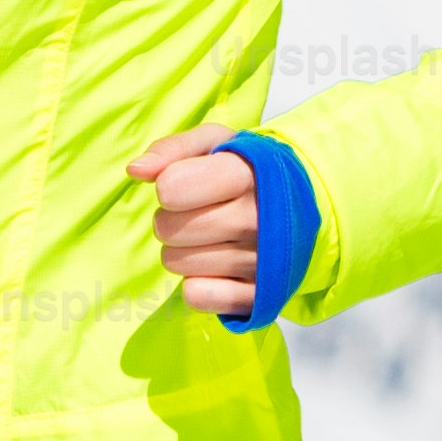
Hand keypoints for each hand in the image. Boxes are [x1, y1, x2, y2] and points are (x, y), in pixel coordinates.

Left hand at [127, 128, 258, 317]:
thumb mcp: (216, 143)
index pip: (171, 188)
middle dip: (171, 219)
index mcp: (248, 174)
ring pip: (176, 263)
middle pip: (166, 229)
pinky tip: (217, 267)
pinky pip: (196, 296)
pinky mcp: (259, 297)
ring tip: (213, 237)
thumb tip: (135, 171)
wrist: (305, 206)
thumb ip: (172, 150)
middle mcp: (258, 219)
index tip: (186, 183)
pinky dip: (196, 284)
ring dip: (183, 250)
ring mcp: (261, 262)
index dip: (168, 186)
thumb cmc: (249, 170)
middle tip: (199, 212)